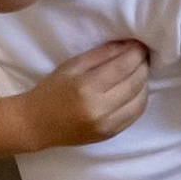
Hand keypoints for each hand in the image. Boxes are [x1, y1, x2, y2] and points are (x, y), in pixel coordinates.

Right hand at [23, 38, 149, 148]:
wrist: (36, 125)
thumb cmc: (51, 90)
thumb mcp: (72, 65)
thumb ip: (102, 54)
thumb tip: (130, 45)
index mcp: (86, 88)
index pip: (123, 67)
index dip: (136, 53)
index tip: (140, 44)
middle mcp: (99, 109)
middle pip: (135, 83)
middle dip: (143, 65)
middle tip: (141, 55)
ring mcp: (106, 126)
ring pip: (140, 101)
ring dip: (144, 83)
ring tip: (139, 71)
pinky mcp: (110, 135)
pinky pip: (134, 116)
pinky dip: (139, 100)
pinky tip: (134, 89)